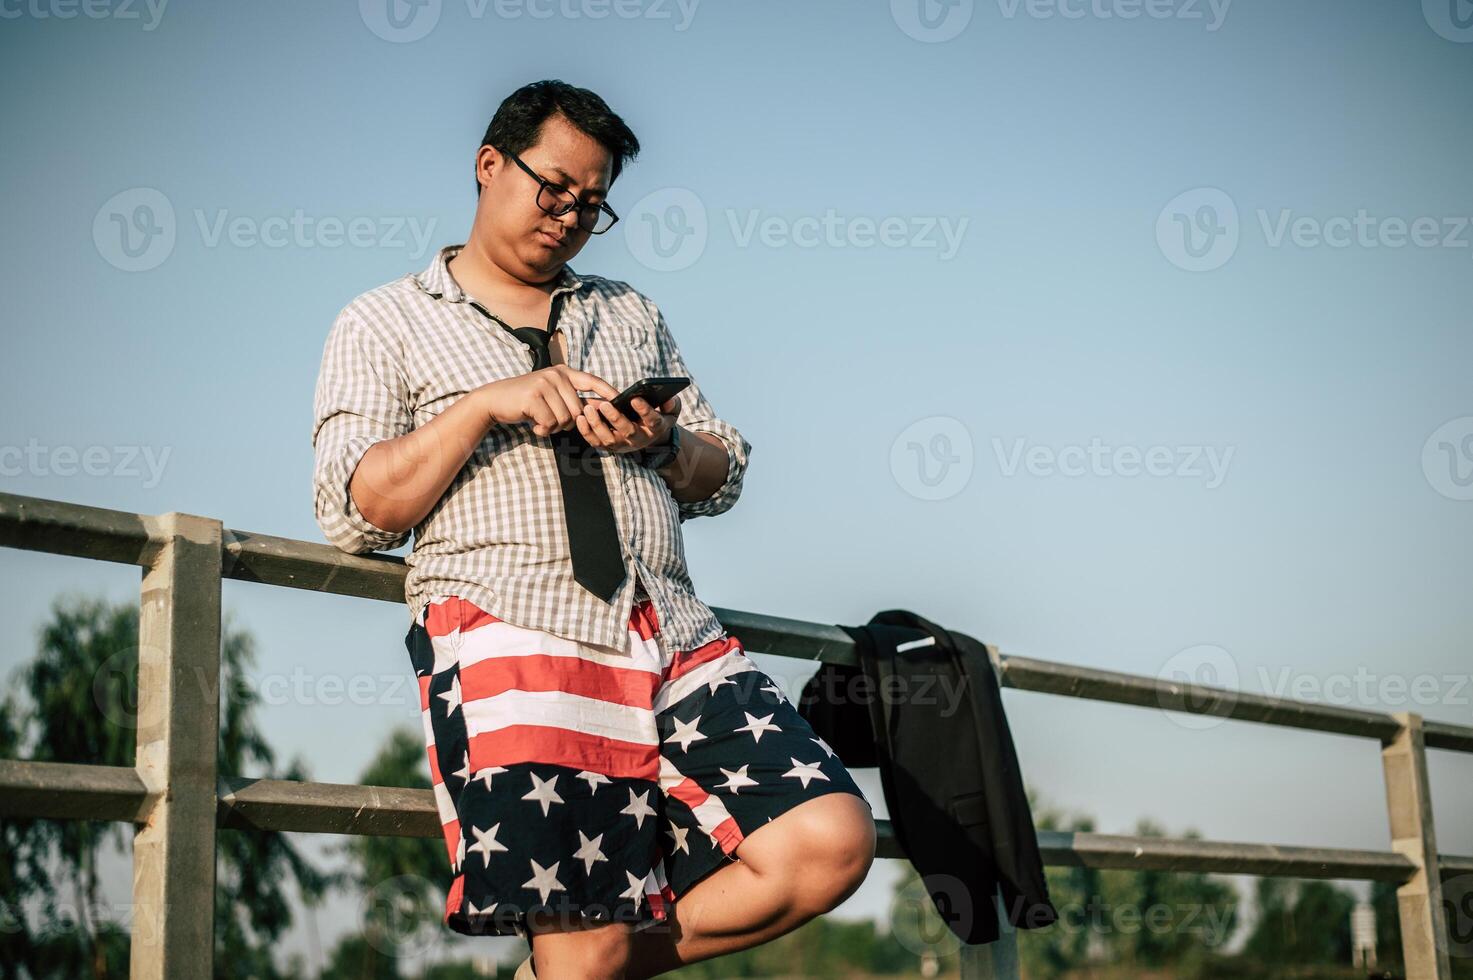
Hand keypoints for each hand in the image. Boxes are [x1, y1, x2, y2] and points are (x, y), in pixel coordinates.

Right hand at [477, 366, 620, 437]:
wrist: (496, 400)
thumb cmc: (528, 401)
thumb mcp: (552, 393)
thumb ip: (573, 399)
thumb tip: (601, 408)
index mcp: (564, 372)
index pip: (593, 381)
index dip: (609, 392)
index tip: (622, 401)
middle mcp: (557, 375)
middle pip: (579, 410)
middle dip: (567, 423)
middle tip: (550, 420)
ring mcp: (545, 384)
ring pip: (565, 419)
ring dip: (553, 427)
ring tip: (540, 419)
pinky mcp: (534, 397)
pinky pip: (550, 423)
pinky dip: (543, 429)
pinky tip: (533, 423)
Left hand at [576, 394, 680, 454]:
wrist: (647, 436)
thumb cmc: (657, 418)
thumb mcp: (669, 412)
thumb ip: (671, 404)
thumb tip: (669, 399)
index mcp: (655, 428)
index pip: (652, 421)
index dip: (645, 411)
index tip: (635, 399)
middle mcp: (639, 439)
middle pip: (628, 432)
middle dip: (616, 418)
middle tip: (605, 404)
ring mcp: (623, 445)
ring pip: (609, 439)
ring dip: (597, 425)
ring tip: (588, 409)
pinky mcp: (609, 447)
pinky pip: (596, 442)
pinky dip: (586, 432)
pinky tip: (580, 418)